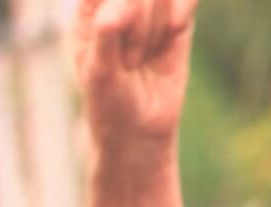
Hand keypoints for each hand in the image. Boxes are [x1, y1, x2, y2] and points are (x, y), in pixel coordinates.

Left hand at [72, 0, 198, 150]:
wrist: (141, 130)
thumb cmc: (110, 102)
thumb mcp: (100, 70)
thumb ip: (108, 30)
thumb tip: (128, 2)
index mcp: (89, 9)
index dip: (119, 11)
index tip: (112, 36)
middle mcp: (117, 3)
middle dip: (137, 29)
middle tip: (129, 61)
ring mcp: (149, 10)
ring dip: (154, 32)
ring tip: (142, 59)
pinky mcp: (178, 18)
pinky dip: (182, 11)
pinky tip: (173, 32)